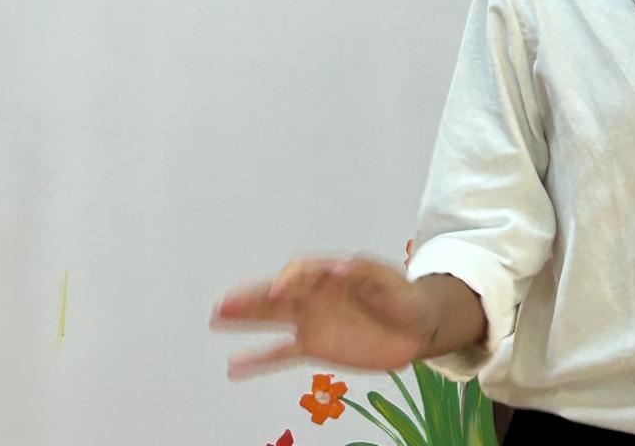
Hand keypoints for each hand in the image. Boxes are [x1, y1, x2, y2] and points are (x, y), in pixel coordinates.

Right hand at [211, 256, 431, 377]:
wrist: (416, 326)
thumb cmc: (403, 296)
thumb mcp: (389, 279)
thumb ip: (365, 272)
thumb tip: (341, 268)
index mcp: (333, 273)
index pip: (305, 271)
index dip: (292, 278)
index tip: (281, 288)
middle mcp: (317, 294)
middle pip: (278, 292)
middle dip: (252, 296)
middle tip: (224, 301)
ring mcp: (313, 320)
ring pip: (272, 318)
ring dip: (247, 318)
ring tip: (217, 317)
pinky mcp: (315, 346)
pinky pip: (281, 353)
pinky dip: (259, 359)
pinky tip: (235, 366)